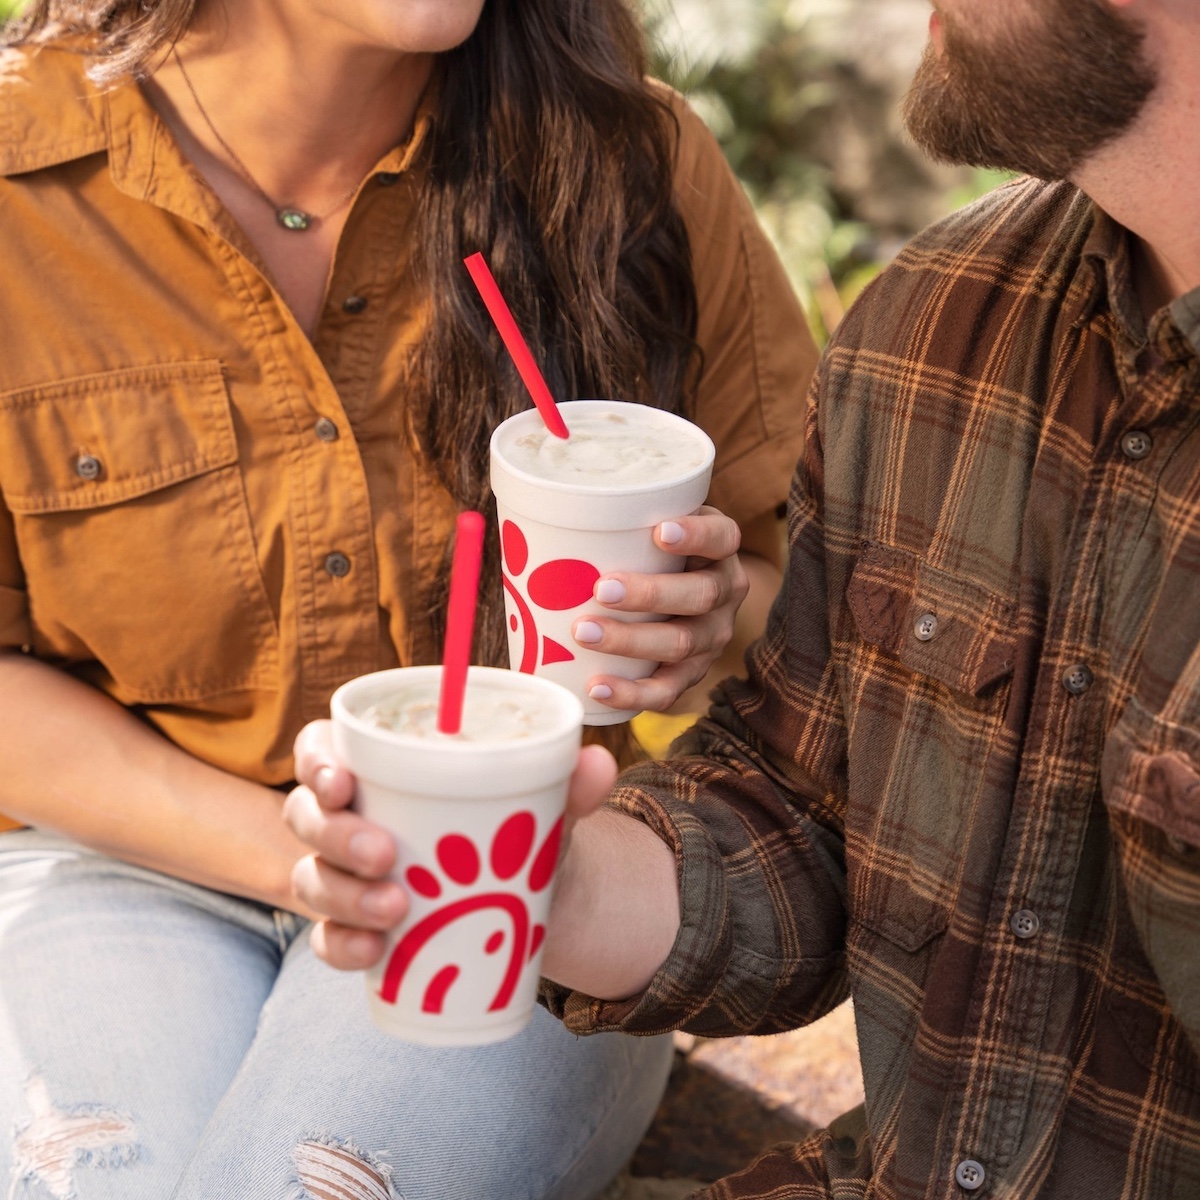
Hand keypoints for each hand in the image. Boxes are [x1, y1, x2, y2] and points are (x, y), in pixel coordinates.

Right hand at [283, 719, 617, 969]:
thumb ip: (568, 784)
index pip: (321, 747)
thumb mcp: (543, 806)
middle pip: (307, 815)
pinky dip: (342, 945)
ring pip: (313, 878)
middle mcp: (350, 817)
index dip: (317, 760)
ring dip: (343, 894)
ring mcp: (346, 875)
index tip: (343, 779)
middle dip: (334, 833)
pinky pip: (327, 938)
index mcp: (379, 767)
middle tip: (383, 852)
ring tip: (396, 907)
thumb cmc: (517, 830)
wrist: (532, 903)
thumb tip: (600, 762)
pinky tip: (373, 952)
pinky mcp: (357, 927)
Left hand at [574, 505, 747, 713]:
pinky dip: (632, 693)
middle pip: (699, 595)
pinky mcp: (692, 674)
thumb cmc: (649, 551)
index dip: (696, 535)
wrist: (680, 600)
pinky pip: (667, 691)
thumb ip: (618, 517)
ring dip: (630, 640)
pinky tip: (596, 687)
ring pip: (680, 643)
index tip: (659, 531)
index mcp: (719, 549)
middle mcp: (724, 592)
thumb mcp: (649, 525)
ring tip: (583, 632)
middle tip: (600, 588)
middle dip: (649, 593)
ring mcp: (712, 636)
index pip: (721, 537)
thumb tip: (536, 507)